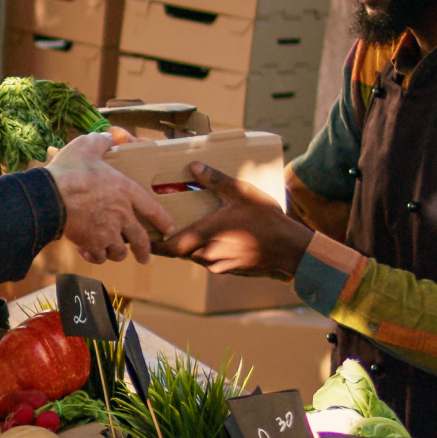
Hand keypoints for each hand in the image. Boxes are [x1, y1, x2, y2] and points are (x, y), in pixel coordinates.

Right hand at [46, 129, 177, 263]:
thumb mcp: (87, 146)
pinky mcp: (92, 244)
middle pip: (140, 239)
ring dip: (116, 253)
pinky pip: (98, 256)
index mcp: (126, 191)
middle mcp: (122, 215)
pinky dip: (95, 256)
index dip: (163, 220)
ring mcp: (108, 232)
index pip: (152, 208)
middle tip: (144, 257)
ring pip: (119, 252)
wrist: (52, 197)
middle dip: (144, 251)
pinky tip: (89, 252)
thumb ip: (101, 141)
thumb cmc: (70, 171)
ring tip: (111, 252)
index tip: (169, 228)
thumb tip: (108, 136)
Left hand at [160, 162, 313, 276]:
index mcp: (205, 235)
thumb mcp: (241, 193)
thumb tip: (194, 166)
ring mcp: (219, 266)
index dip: (156, 244)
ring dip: (194, 246)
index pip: (170, 247)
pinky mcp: (230, 271)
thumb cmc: (266, 220)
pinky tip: (220, 239)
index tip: (147, 237)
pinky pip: (211, 262)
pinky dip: (209, 252)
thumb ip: (216, 180)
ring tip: (199, 229)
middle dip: (176, 240)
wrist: (289, 248)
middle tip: (173, 226)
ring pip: (196, 257)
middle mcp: (208, 254)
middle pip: (182, 251)